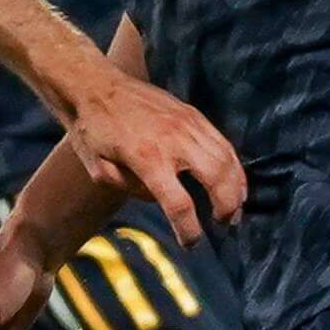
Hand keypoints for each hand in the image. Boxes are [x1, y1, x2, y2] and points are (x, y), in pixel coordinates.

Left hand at [58, 73, 247, 243]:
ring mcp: (187, 124)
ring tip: (235, 208)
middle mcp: (174, 140)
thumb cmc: (92, 130)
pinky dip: (233, 164)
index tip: (191, 243)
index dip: (189, 229)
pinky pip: (222, 142)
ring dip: (236, 188)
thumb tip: (156, 196)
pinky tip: (234, 180)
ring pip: (226, 159)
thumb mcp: (99, 169)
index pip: (179, 204)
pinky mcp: (192, 114)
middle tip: (224, 225)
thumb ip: (129, 189)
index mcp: (147, 158)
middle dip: (226, 207)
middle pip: (216, 179)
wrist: (95, 86)